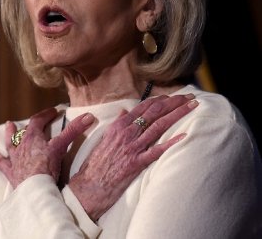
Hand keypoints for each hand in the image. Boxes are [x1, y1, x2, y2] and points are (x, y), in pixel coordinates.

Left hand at [0, 107, 95, 188]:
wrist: (34, 189)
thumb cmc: (47, 167)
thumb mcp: (61, 146)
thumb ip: (75, 130)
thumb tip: (90, 115)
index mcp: (33, 138)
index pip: (38, 121)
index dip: (46, 115)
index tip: (54, 111)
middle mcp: (21, 146)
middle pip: (24, 131)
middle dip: (31, 124)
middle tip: (35, 120)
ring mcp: (14, 159)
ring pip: (10, 143)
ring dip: (10, 134)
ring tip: (8, 125)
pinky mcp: (10, 172)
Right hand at [67, 93, 197, 219]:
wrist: (89, 185)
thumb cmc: (95, 164)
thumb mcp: (104, 139)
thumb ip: (116, 124)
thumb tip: (125, 111)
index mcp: (119, 126)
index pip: (144, 107)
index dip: (161, 99)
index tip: (175, 96)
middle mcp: (127, 133)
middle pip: (154, 112)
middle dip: (174, 103)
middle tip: (190, 97)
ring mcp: (133, 147)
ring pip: (159, 126)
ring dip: (177, 114)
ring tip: (192, 107)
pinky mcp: (137, 163)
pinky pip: (157, 151)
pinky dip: (171, 143)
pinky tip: (185, 136)